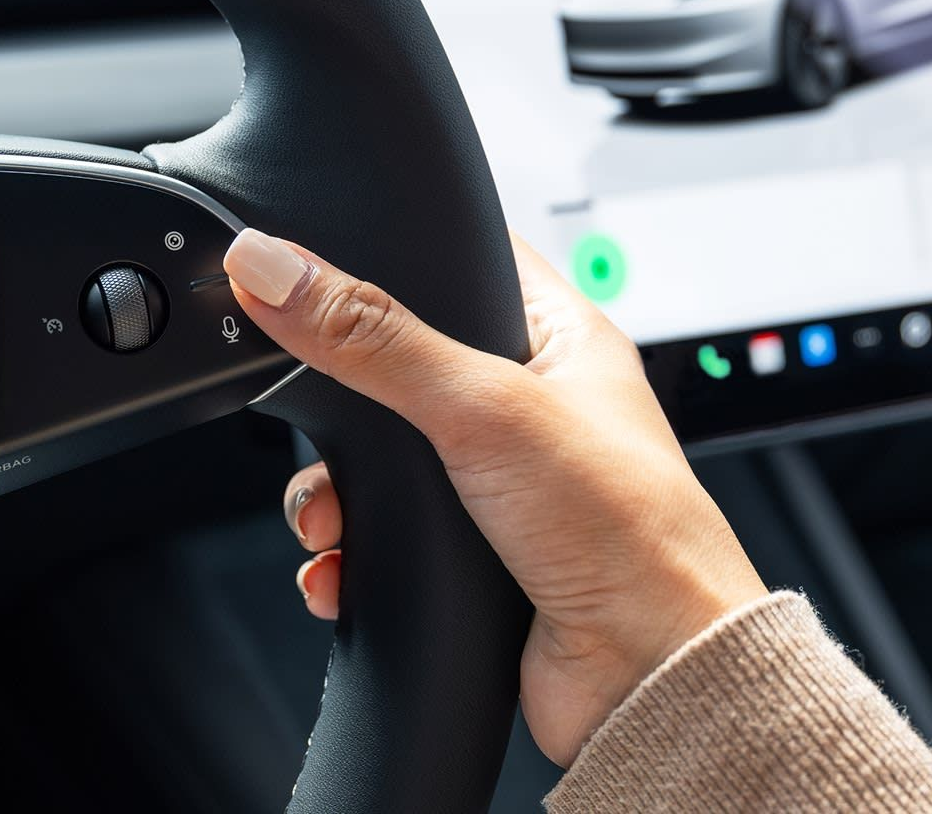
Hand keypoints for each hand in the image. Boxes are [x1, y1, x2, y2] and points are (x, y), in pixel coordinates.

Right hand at [223, 228, 767, 765]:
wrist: (653, 677)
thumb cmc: (630, 532)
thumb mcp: (485, 409)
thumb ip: (374, 337)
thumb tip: (278, 270)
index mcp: (559, 341)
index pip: (462, 262)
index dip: (394, 254)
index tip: (308, 261)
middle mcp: (530, 408)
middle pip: (396, 369)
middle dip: (342, 405)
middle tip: (317, 419)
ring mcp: (500, 486)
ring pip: (380, 465)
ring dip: (336, 494)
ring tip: (330, 519)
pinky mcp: (472, 558)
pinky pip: (382, 538)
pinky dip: (349, 555)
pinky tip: (342, 568)